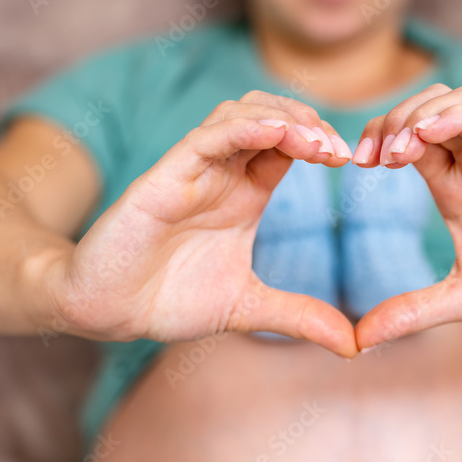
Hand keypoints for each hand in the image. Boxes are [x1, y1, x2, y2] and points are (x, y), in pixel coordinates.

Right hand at [48, 92, 358, 356]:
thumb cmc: (168, 300)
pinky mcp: (164, 177)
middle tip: (341, 151)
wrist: (107, 312)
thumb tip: (354, 346)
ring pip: (240, 115)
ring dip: (284, 118)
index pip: (288, 145)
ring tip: (318, 143)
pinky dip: (245, 128)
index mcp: (244, 195)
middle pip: (270, 116)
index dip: (320, 143)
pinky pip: (207, 137)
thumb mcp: (249, 308)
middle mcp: (221, 175)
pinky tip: (278, 133)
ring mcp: (193, 171)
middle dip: (309, 122)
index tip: (351, 161)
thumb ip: (300, 318)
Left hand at [351, 84, 461, 349]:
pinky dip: (455, 117)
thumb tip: (360, 340)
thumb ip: (413, 312)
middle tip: (367, 156)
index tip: (356, 164)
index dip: (378, 137)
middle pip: (425, 109)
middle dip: (389, 120)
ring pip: (456, 101)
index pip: (407, 138)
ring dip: (418, 115)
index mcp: (455, 186)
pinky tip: (427, 135)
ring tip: (395, 151)